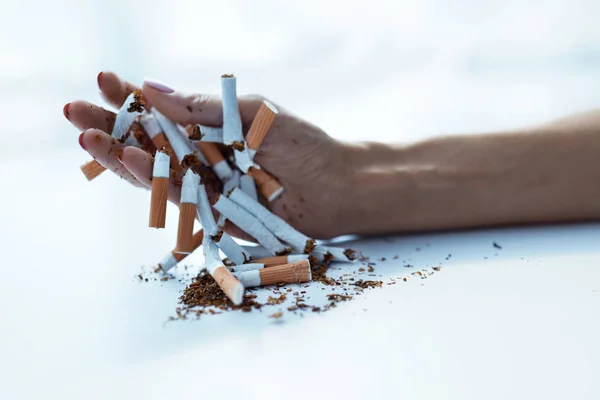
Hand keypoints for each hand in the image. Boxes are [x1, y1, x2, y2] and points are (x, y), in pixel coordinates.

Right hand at [65, 72, 354, 238]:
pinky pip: (176, 194)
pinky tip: (128, 159)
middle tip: (74, 111)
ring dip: (119, 154)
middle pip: (147, 142)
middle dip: (111, 126)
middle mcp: (201, 156)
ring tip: (88, 136)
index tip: (104, 80)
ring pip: (153, 170)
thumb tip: (155, 92)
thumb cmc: (301, 144)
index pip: (162, 112)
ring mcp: (205, 184)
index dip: (131, 97)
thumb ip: (205, 108)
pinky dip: (152, 177)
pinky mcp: (212, 212)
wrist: (334, 187)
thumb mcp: (254, 114)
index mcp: (210, 128)